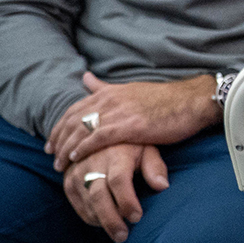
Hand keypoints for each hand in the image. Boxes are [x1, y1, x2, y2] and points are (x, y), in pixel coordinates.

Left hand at [48, 72, 219, 168]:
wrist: (193, 102)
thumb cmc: (167, 100)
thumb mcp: (131, 89)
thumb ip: (105, 87)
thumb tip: (86, 78)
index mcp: (110, 92)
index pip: (74, 109)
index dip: (59, 126)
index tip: (52, 141)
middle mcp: (110, 100)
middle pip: (72, 120)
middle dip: (58, 139)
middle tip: (50, 155)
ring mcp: (119, 112)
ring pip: (81, 130)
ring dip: (66, 148)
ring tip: (59, 164)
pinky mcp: (130, 126)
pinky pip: (97, 138)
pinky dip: (82, 148)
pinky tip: (75, 159)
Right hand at [62, 143, 167, 242]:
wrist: (97, 134)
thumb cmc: (130, 145)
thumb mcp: (147, 148)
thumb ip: (155, 167)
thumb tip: (163, 186)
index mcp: (115, 154)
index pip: (118, 181)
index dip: (127, 201)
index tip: (137, 217)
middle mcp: (93, 163)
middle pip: (99, 196)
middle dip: (111, 219)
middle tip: (124, 236)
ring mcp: (77, 173)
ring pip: (87, 203)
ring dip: (102, 221)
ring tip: (118, 234)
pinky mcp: (69, 181)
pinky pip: (78, 204)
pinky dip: (90, 216)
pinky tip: (104, 223)